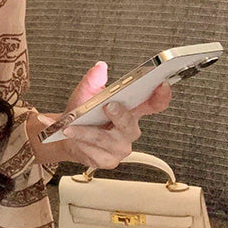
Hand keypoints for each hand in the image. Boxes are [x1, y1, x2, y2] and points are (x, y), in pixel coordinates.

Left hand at [28, 61, 171, 167]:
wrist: (66, 134)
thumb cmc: (82, 114)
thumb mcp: (85, 93)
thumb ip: (92, 80)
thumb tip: (99, 67)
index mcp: (131, 110)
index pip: (154, 104)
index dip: (161, 96)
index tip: (161, 85)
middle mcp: (128, 129)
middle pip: (130, 123)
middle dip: (120, 115)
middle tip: (108, 106)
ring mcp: (120, 147)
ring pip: (108, 140)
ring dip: (88, 132)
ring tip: (72, 126)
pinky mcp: (108, 160)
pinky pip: (96, 152)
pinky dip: (80, 143)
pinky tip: (72, 137)